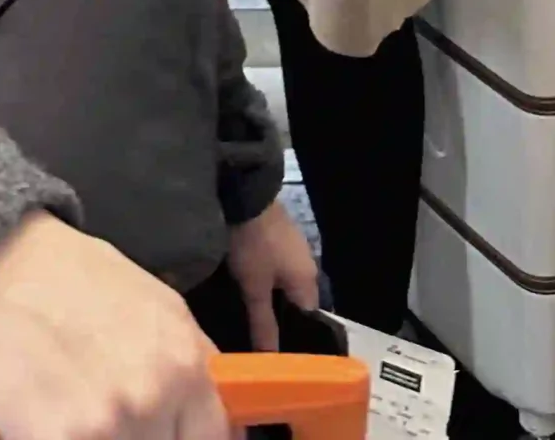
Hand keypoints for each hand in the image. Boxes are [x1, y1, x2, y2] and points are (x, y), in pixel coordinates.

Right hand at [0, 211, 225, 439]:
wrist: (17, 266)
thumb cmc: (91, 287)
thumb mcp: (168, 313)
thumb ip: (199, 370)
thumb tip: (228, 430)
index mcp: (187, 367)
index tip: (167, 432)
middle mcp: (153, 398)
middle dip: (143, 438)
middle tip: (116, 417)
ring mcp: (105, 424)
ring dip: (105, 439)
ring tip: (85, 416)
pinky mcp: (57, 438)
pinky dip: (64, 439)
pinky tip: (56, 423)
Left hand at [226, 200, 319, 350]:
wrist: (245, 195)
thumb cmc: (254, 246)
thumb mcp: (254, 288)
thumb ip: (263, 324)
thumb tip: (271, 359)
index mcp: (307, 281)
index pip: (309, 320)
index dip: (295, 337)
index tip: (280, 350)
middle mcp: (308, 265)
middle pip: (299, 302)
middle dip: (283, 318)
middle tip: (263, 334)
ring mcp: (295, 247)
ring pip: (288, 283)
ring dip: (275, 298)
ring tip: (255, 313)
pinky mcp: (281, 236)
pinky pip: (280, 267)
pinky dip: (270, 279)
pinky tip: (253, 285)